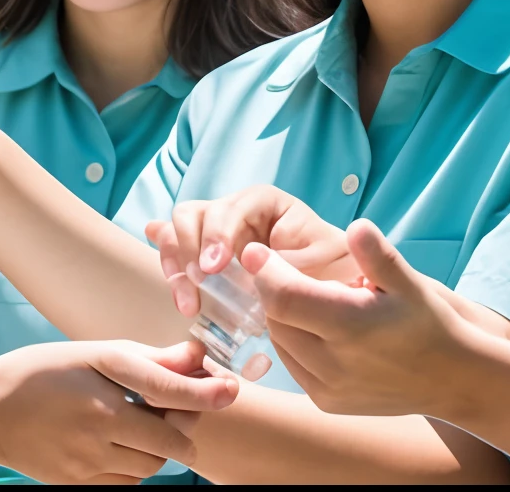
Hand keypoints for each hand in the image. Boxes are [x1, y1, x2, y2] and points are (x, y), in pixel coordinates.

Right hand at [0, 340, 239, 482]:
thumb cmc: (46, 372)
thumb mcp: (95, 355)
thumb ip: (150, 359)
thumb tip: (198, 357)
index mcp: (105, 395)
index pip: (170, 396)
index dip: (205, 394)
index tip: (230, 390)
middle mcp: (98, 432)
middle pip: (169, 442)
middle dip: (183, 427)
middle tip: (178, 409)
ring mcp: (87, 463)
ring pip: (150, 466)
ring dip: (160, 448)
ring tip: (144, 422)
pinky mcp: (78, 483)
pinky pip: (126, 481)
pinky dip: (136, 465)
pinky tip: (122, 443)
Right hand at [142, 185, 354, 317]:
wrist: (337, 290)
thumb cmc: (333, 269)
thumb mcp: (322, 263)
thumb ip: (286, 264)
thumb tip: (247, 263)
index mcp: (264, 203)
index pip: (230, 208)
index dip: (217, 235)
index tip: (214, 269)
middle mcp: (236, 212)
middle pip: (194, 215)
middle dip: (189, 250)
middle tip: (197, 287)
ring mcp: (217, 233)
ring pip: (178, 230)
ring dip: (175, 265)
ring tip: (189, 304)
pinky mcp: (207, 257)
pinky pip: (176, 251)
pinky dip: (172, 270)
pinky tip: (176, 290)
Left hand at [242, 219, 486, 420]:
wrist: (451, 378)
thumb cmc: (430, 323)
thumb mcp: (410, 283)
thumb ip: (377, 255)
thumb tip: (356, 226)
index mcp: (351, 326)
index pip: (284, 298)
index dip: (264, 272)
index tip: (256, 251)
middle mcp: (333, 363)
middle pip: (276, 319)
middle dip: (275, 291)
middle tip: (290, 272)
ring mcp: (327, 388)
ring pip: (281, 343)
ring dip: (284, 318)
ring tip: (311, 301)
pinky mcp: (326, 403)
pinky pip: (293, 366)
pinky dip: (295, 343)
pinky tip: (319, 329)